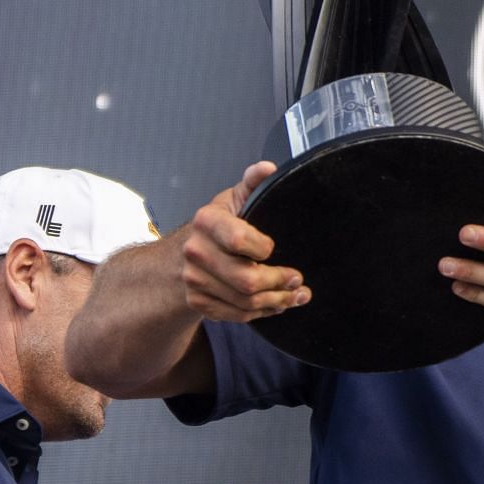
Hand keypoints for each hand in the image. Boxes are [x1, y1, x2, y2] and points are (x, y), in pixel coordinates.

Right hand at [181, 162, 310, 321]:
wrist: (184, 254)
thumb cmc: (218, 224)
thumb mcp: (235, 198)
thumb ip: (253, 183)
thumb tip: (268, 168)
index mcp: (206, 221)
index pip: (239, 240)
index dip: (263, 248)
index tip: (274, 247)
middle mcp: (196, 252)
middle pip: (246, 279)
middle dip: (279, 282)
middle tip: (299, 280)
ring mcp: (195, 281)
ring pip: (245, 302)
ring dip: (277, 301)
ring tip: (296, 295)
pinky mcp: (199, 303)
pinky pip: (237, 315)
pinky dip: (262, 313)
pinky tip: (276, 304)